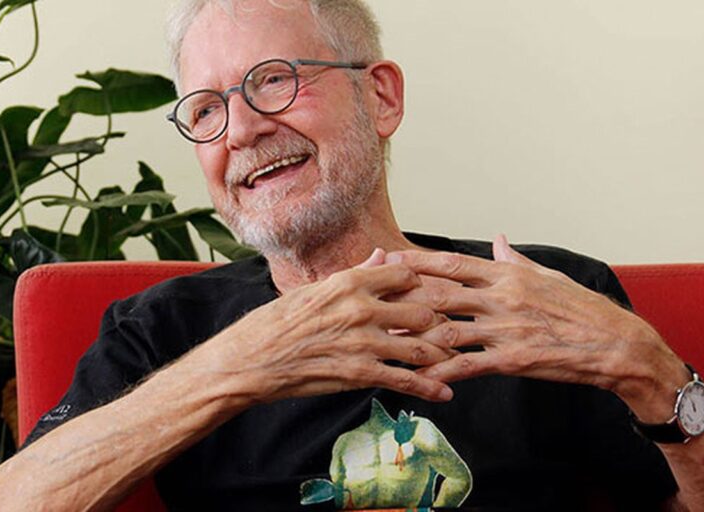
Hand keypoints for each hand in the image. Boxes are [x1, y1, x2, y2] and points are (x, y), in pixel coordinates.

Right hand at [193, 249, 456, 403]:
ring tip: (455, 361)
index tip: (432, 293)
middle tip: (450, 329)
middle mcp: (360, 308)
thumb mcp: (313, 289)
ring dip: (441, 355)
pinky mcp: (359, 374)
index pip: (406, 273)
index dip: (423, 283)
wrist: (248, 362)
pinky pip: (405, 380)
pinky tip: (444, 393)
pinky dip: (429, 388)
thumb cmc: (274, 324)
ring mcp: (361, 342)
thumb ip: (355, 275)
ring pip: (420, 345)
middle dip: (439, 320)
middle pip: (422, 308)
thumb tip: (382, 257)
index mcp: (348, 282)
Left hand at [386, 235, 686, 419]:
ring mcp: (505, 328)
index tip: (388, 259)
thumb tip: (497, 241)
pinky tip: (419, 377)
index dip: (416, 262)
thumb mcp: (549, 277)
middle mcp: (501, 297)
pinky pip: (469, 364)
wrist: (617, 344)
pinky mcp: (512, 359)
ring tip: (382, 340)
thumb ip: (515, 261)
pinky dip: (441, 370)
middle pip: (440, 293)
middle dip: (403, 297)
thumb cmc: (583, 310)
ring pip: (447, 328)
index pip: (452, 264)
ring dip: (413, 335)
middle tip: (371, 299)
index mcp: (507, 275)